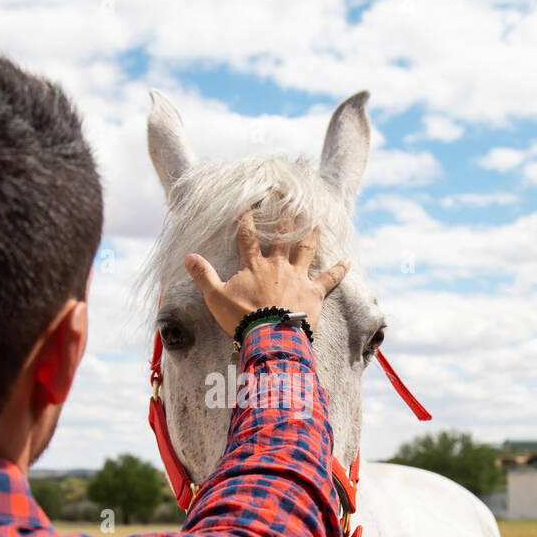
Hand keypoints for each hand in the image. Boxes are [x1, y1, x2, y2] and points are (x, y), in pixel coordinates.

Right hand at [185, 211, 349, 335]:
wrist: (269, 335)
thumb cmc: (241, 317)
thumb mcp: (215, 297)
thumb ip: (203, 275)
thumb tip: (188, 257)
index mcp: (254, 265)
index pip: (247, 236)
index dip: (246, 219)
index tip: (248, 204)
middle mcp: (277, 265)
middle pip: (281, 236)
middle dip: (285, 218)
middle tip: (291, 201)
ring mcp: (297, 277)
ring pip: (306, 249)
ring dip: (311, 234)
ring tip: (317, 220)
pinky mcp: (314, 293)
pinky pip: (330, 278)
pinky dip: (339, 269)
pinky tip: (348, 260)